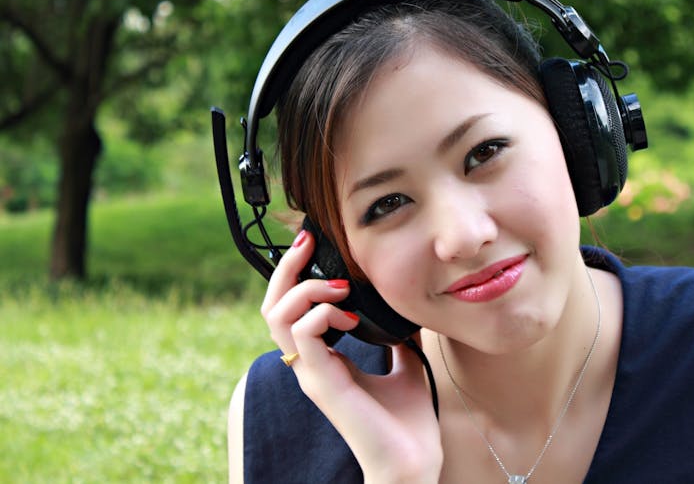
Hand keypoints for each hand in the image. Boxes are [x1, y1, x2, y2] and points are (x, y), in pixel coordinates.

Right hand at [261, 229, 442, 482]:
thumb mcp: (405, 359)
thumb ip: (396, 331)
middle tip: (308, 241)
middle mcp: (310, 363)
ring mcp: (311, 373)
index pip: (290, 307)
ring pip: (276, 317)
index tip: (315, 242)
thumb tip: (404, 301)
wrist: (414, 460)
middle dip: (287, 268)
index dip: (295, 273)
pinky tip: (351, 315)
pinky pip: (302, 336)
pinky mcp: (322, 383)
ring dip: (306, 289)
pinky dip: (322, 315)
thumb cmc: (408, 418)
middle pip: (272, 305)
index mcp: (323, 357)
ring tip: (340, 285)